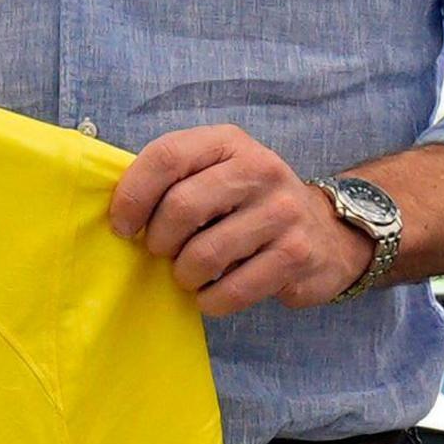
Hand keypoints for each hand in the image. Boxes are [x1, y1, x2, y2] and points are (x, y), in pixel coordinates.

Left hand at [107, 126, 374, 316]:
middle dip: (159, 241)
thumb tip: (118, 212)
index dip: (133, 195)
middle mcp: (260, 169)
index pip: (167, 156)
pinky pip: (233, 289)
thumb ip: (172, 179)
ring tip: (189, 274)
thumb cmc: (247, 204)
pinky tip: (211, 295)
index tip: (122, 226)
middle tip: (162, 253)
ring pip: (205, 254)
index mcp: (229, 142)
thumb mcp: (215, 174)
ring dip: (185, 275)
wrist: (325, 232)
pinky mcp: (296, 255)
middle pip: (182, 206)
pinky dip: (211, 301)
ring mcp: (282, 212)